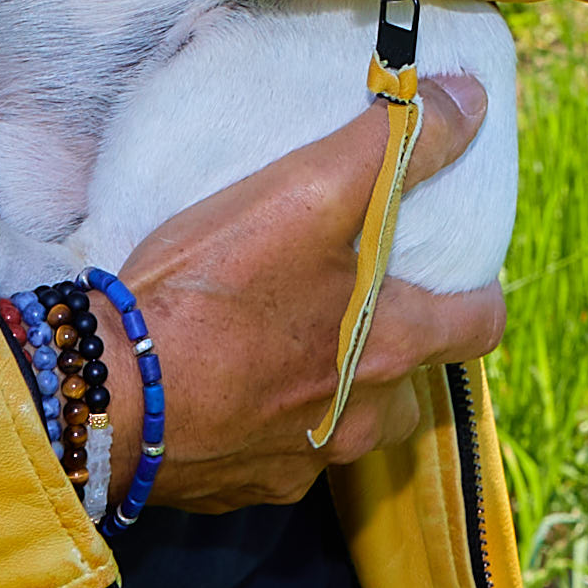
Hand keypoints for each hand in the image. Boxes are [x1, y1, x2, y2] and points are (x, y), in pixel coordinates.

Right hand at [92, 74, 502, 511]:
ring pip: (342, 428)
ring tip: (285, 341)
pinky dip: (262, 421)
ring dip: (331, 391)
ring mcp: (297, 465)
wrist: (108, 391)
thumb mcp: (308, 191)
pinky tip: (223, 382)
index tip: (458, 272)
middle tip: (356, 302)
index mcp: (391, 350)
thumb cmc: (214, 291)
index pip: (479, 329)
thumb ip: (394, 144)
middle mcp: (357, 420)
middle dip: (395, 350)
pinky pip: (273, 456)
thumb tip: (469, 100)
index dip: (477, 296)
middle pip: (410, 389)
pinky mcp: (238, 488)